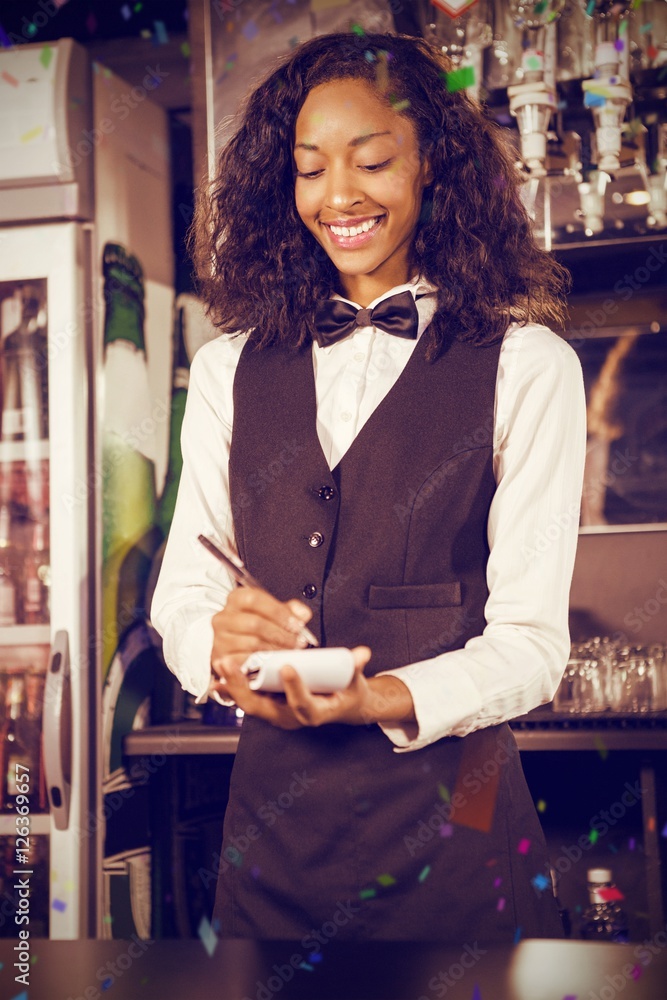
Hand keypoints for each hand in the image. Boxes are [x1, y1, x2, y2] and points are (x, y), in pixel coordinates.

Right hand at [209, 586, 312, 702]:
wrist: (236, 645)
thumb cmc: (255, 626)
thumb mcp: (273, 613)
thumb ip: (290, 610)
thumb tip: (302, 614)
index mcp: (236, 599)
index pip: (255, 599)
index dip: (278, 612)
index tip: (296, 624)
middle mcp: (223, 617)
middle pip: (255, 623)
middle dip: (281, 634)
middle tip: (298, 642)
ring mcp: (220, 638)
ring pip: (252, 643)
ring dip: (275, 649)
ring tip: (290, 651)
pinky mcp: (220, 658)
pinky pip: (245, 661)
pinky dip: (263, 662)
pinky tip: (274, 661)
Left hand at [211, 646, 415, 729]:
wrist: (342, 707)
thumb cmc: (347, 693)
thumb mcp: (354, 682)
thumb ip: (355, 668)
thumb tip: (363, 654)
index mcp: (314, 713)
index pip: (302, 704)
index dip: (295, 687)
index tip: (287, 666)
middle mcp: (291, 717)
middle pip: (263, 707)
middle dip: (243, 686)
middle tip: (230, 663)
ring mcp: (277, 713)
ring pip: (250, 703)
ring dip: (234, 684)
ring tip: (221, 663)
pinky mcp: (269, 705)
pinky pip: (248, 698)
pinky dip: (233, 687)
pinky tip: (219, 674)